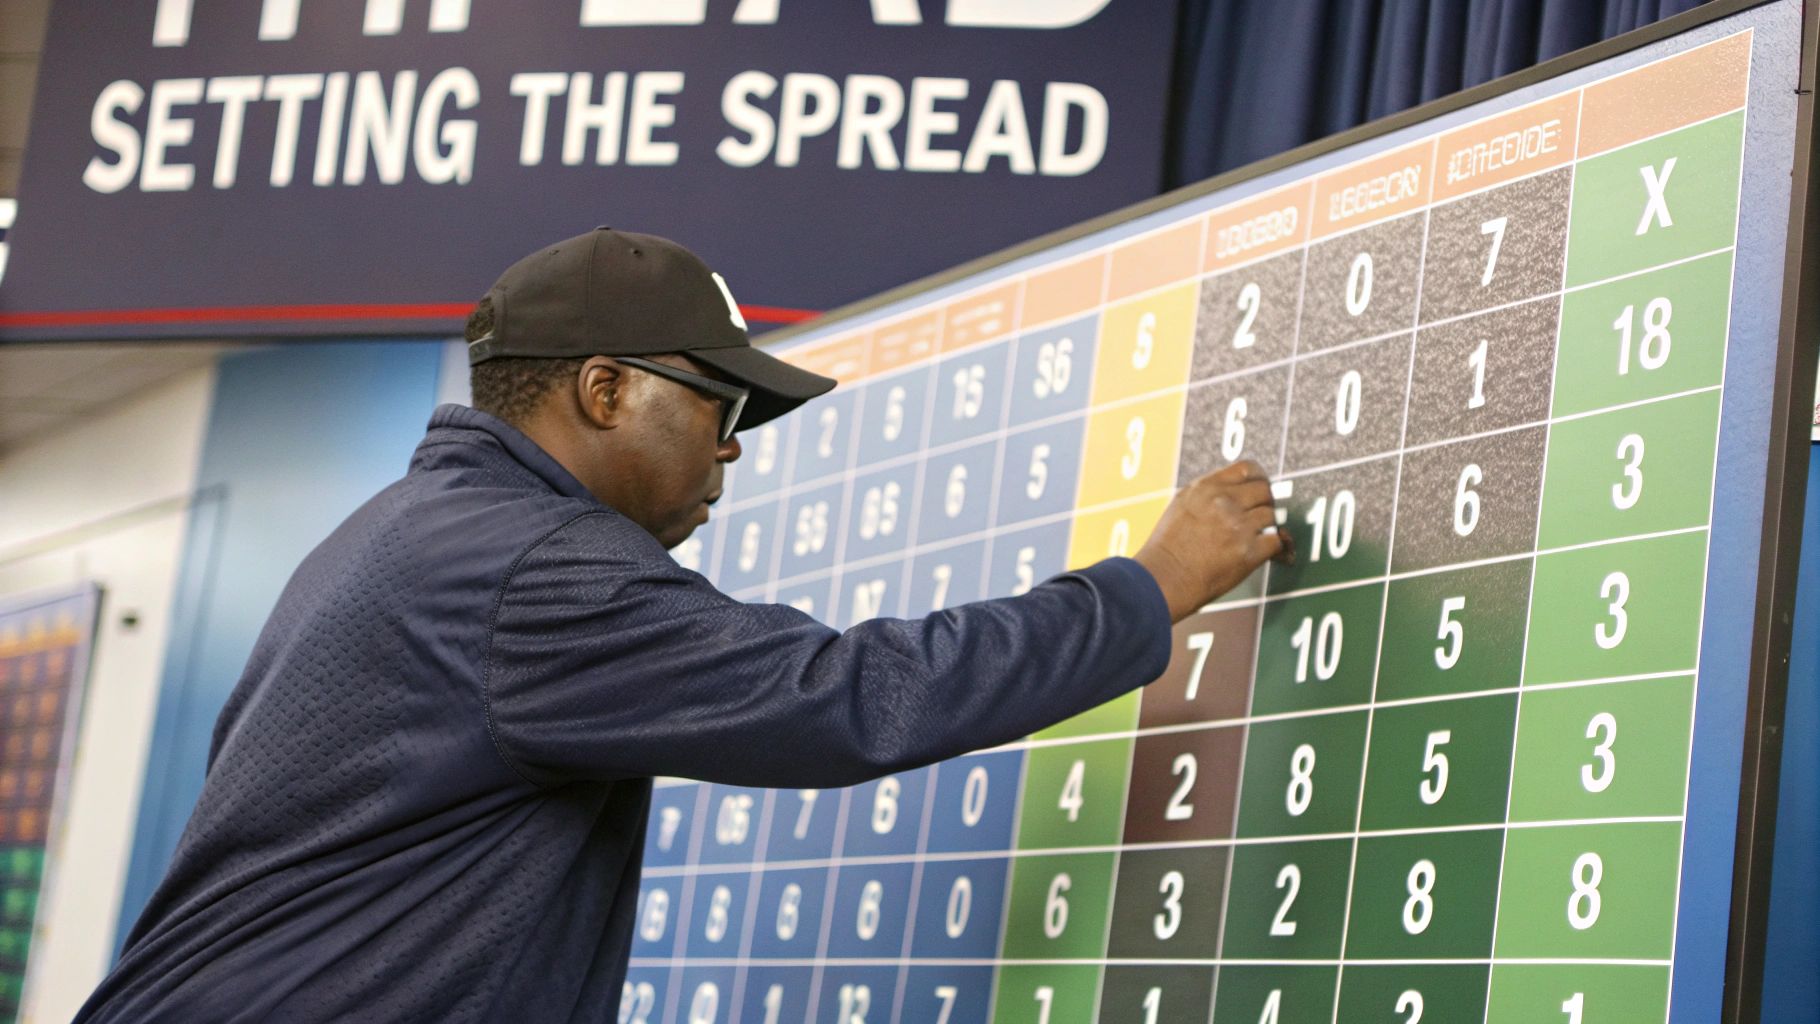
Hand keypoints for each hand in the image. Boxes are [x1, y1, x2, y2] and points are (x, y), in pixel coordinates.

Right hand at [1132, 460, 1293, 621]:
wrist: (1164, 579)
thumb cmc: (1168, 548)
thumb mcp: (1181, 505)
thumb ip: (1208, 493)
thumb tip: (1234, 491)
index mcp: (1206, 487)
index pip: (1247, 468)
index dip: (1258, 479)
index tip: (1259, 489)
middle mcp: (1224, 502)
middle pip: (1264, 490)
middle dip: (1265, 502)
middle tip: (1258, 516)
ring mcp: (1238, 526)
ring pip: (1272, 515)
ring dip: (1266, 527)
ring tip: (1252, 538)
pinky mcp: (1249, 551)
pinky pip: (1276, 541)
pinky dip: (1272, 548)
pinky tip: (1260, 552)